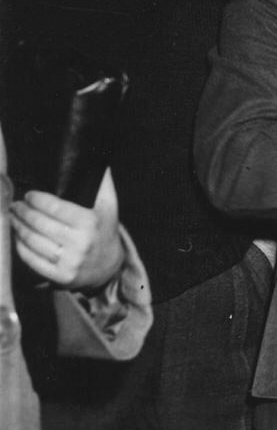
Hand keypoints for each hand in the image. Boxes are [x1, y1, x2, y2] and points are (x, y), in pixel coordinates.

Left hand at [11, 169, 123, 289]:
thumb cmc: (104, 228)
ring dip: (17, 227)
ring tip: (13, 217)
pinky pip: (30, 259)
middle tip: (15, 205)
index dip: (36, 200)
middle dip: (23, 212)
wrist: (108, 266)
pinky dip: (19, 246)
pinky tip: (17, 236)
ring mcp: (69, 262)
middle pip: (39, 224)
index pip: (54, 207)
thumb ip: (102, 181)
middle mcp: (80, 243)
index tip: (28, 195)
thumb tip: (95, 153)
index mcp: (90, 222)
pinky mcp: (59, 276)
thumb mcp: (109, 205)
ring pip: (32, 241)